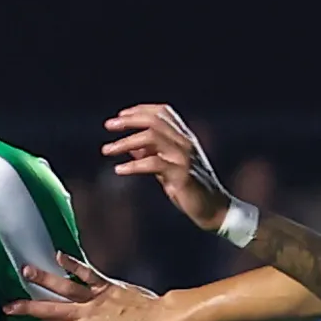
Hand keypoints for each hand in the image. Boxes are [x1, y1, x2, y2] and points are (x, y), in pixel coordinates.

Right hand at [6, 252, 174, 320]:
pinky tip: (59, 255)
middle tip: (6, 306)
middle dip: (26, 308)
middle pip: (49, 310)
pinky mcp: (106, 285)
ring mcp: (95, 298)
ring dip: (44, 279)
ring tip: (25, 271)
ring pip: (64, 288)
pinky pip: (86, 272)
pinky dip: (73, 263)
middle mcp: (85, 314)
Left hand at [103, 103, 231, 232]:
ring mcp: (184, 157)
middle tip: (108, 126)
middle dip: (129, 120)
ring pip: (152, 137)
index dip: (140, 110)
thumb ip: (152, 154)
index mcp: (184, 138)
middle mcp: (185, 142)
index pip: (163, 112)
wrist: (214, 209)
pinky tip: (119, 170)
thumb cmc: (190, 189)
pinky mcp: (182, 175)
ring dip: (126, 142)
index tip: (119, 116)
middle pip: (155, 120)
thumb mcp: (168, 167)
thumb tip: (131, 147)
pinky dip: (133, 165)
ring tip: (107, 150)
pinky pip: (153, 163)